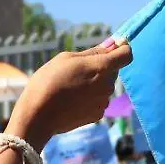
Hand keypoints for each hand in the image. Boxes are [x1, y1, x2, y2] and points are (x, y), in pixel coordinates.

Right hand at [5, 38, 131, 148]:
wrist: (38, 116)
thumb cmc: (48, 81)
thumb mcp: (66, 58)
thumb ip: (92, 52)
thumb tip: (110, 47)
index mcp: (102, 68)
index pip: (126, 54)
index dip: (121, 49)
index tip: (112, 47)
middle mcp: (107, 86)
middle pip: (113, 70)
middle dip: (101, 67)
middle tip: (77, 69)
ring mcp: (103, 102)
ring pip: (104, 86)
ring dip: (94, 83)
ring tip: (70, 87)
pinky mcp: (97, 115)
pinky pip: (98, 101)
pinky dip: (89, 98)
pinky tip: (71, 100)